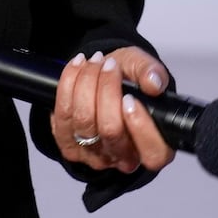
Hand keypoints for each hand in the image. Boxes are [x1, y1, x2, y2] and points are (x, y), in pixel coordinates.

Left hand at [50, 47, 175, 174]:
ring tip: (95, 61)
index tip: (130, 98)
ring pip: (85, 121)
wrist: (103, 80)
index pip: (152, 154)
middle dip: (107, 90)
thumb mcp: (144, 69)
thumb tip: (153, 84)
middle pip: (111, 131)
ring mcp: (93, 154)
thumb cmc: (128, 82)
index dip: (140, 126)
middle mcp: (123, 156)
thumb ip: (152, 72)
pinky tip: (78, 66)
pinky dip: (68, 83)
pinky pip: (63, 114)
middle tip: (110, 65)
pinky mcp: (68, 144)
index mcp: (152, 146)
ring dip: (87, 82)